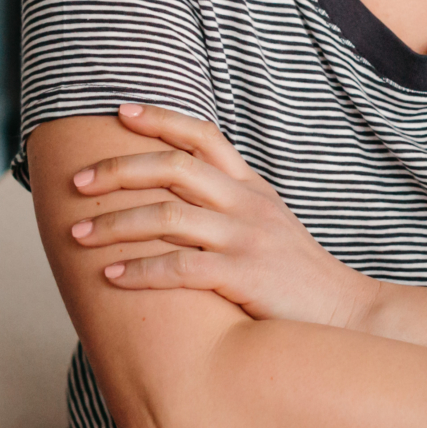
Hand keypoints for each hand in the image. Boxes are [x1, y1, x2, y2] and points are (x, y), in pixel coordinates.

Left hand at [66, 103, 380, 330]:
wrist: (349, 315)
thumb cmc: (297, 278)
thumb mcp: (270, 226)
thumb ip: (231, 206)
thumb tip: (176, 199)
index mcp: (252, 187)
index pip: (202, 137)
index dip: (160, 119)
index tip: (119, 112)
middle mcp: (248, 204)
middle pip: (173, 167)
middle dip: (118, 170)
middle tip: (77, 183)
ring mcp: (247, 238)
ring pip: (167, 215)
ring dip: (115, 223)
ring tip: (78, 233)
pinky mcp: (245, 276)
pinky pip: (180, 267)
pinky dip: (140, 269)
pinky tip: (111, 276)